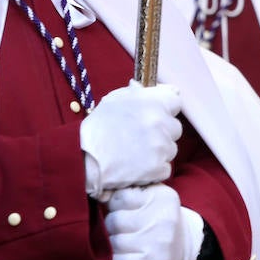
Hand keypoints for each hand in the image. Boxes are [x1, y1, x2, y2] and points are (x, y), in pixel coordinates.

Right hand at [80, 82, 182, 199]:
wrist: (83, 158)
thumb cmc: (98, 127)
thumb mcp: (115, 100)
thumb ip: (140, 92)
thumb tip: (160, 89)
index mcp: (152, 102)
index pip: (176, 102)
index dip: (166, 109)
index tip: (156, 115)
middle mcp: (160, 122)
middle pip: (175, 128)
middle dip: (163, 132)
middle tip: (141, 137)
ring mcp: (160, 146)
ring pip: (171, 149)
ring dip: (158, 152)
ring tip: (135, 152)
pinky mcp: (157, 168)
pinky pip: (165, 169)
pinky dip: (154, 170)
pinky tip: (137, 166)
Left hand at [106, 184, 204, 259]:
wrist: (187, 248)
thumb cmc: (162, 219)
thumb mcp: (155, 197)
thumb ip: (131, 192)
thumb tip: (101, 196)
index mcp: (161, 196)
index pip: (120, 197)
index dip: (115, 206)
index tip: (122, 211)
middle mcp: (162, 217)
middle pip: (114, 220)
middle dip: (112, 227)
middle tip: (121, 230)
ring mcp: (157, 242)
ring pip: (113, 243)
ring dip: (113, 246)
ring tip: (124, 245)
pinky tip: (122, 259)